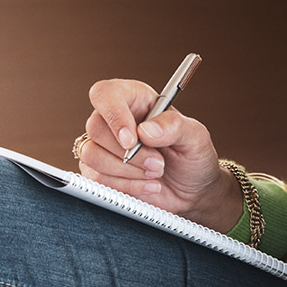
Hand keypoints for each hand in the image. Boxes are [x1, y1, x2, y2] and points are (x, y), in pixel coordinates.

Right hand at [78, 78, 243, 230]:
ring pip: (91, 155)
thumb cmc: (193, 157)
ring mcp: (104, 147)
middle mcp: (115, 120)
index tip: (132, 140)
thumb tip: (146, 130)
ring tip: (155, 173)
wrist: (194, 192)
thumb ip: (174, 126)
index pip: (106, 94)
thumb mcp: (195, 136)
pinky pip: (96, 180)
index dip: (113, 115)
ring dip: (126, 171)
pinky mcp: (100, 172)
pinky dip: (125, 186)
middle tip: (157, 163)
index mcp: (134, 99)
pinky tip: (147, 185)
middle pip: (95, 127)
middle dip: (128, 153)